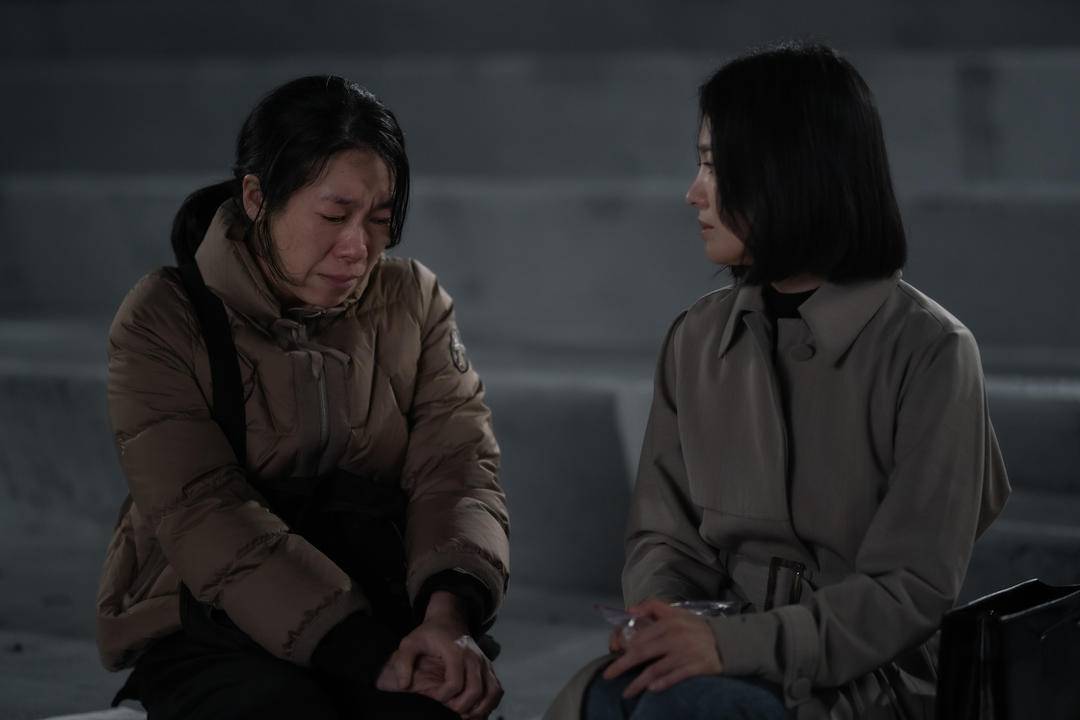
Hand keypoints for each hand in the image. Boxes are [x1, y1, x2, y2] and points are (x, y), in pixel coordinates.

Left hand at [378, 591, 502, 717]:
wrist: (449, 619)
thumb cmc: (429, 633)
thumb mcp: (410, 642)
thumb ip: (403, 662)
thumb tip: (403, 685)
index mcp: (456, 651)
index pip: (454, 683)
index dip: (443, 696)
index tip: (432, 698)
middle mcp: (474, 657)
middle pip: (475, 691)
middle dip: (461, 707)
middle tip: (447, 712)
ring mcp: (484, 662)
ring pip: (492, 692)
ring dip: (480, 709)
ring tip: (464, 716)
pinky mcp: (489, 667)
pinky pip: (497, 689)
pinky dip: (490, 703)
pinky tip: (476, 710)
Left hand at [601, 598, 722, 697]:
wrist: (726, 642)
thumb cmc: (696, 628)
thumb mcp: (677, 612)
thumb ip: (653, 607)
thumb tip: (629, 610)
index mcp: (669, 622)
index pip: (640, 636)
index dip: (624, 647)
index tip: (613, 654)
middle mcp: (675, 637)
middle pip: (642, 652)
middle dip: (622, 665)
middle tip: (608, 676)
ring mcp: (685, 653)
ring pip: (656, 669)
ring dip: (638, 683)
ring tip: (626, 693)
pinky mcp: (696, 668)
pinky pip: (675, 677)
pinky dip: (662, 684)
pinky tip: (650, 690)